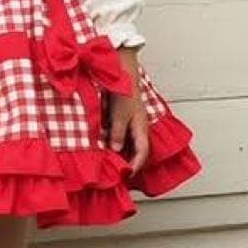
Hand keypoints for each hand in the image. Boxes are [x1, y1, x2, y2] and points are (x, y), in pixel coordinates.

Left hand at [107, 47, 149, 175]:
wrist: (121, 73)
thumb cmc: (124, 92)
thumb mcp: (119, 114)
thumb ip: (118, 133)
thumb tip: (117, 150)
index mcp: (141, 127)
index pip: (142, 152)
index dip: (136, 165)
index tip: (127, 174)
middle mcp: (138, 127)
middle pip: (135, 150)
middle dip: (127, 162)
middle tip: (117, 173)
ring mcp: (131, 122)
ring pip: (127, 142)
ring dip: (119, 152)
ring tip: (109, 162)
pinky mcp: (122, 117)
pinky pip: (119, 134)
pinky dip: (114, 141)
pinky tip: (104, 144)